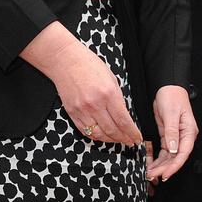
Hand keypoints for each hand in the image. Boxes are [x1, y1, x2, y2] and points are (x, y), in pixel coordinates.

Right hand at [21, 22, 142, 144]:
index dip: (132, 133)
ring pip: (99, 134)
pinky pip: (85, 131)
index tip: (137, 138)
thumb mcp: (110, 77)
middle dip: (124, 139)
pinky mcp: (72, 113)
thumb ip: (117, 97)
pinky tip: (103, 136)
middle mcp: (95, 104)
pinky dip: (95, 136)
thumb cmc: (88, 64)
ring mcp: (82, 110)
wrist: (64, 60)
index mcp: (108, 93)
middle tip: (130, 142)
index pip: (123, 121)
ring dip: (110, 140)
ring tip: (118, 140)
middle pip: (112, 130)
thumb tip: (123, 115)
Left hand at [146, 85, 195, 182]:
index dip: (174, 166)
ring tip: (150, 173)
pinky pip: (164, 151)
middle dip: (165, 168)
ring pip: (169, 157)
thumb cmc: (172, 97)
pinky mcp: (168, 136)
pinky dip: (158, 159)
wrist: (167, 88)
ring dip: (160, 166)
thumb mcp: (171, 114)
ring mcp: (176, 137)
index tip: (165, 174)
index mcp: (189, 132)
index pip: (183, 154)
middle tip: (153, 176)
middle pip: (176, 158)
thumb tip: (173, 149)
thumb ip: (172, 132)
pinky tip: (152, 165)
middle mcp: (184, 137)